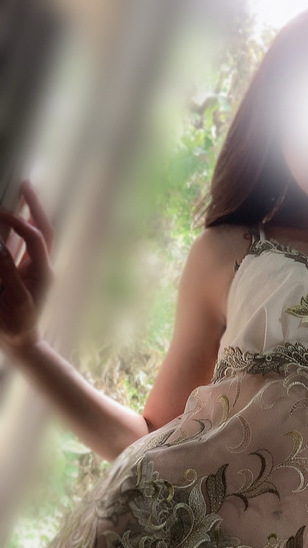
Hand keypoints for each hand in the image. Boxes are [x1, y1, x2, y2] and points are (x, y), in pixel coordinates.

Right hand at [0, 178, 54, 352]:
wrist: (21, 343)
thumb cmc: (16, 325)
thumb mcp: (14, 300)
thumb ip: (8, 273)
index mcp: (42, 272)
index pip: (34, 237)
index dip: (17, 221)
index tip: (0, 213)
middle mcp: (42, 267)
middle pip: (43, 230)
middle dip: (34, 207)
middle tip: (24, 184)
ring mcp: (35, 269)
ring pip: (36, 235)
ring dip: (28, 214)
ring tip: (21, 193)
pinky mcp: (26, 273)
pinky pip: (25, 246)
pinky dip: (19, 230)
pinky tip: (10, 220)